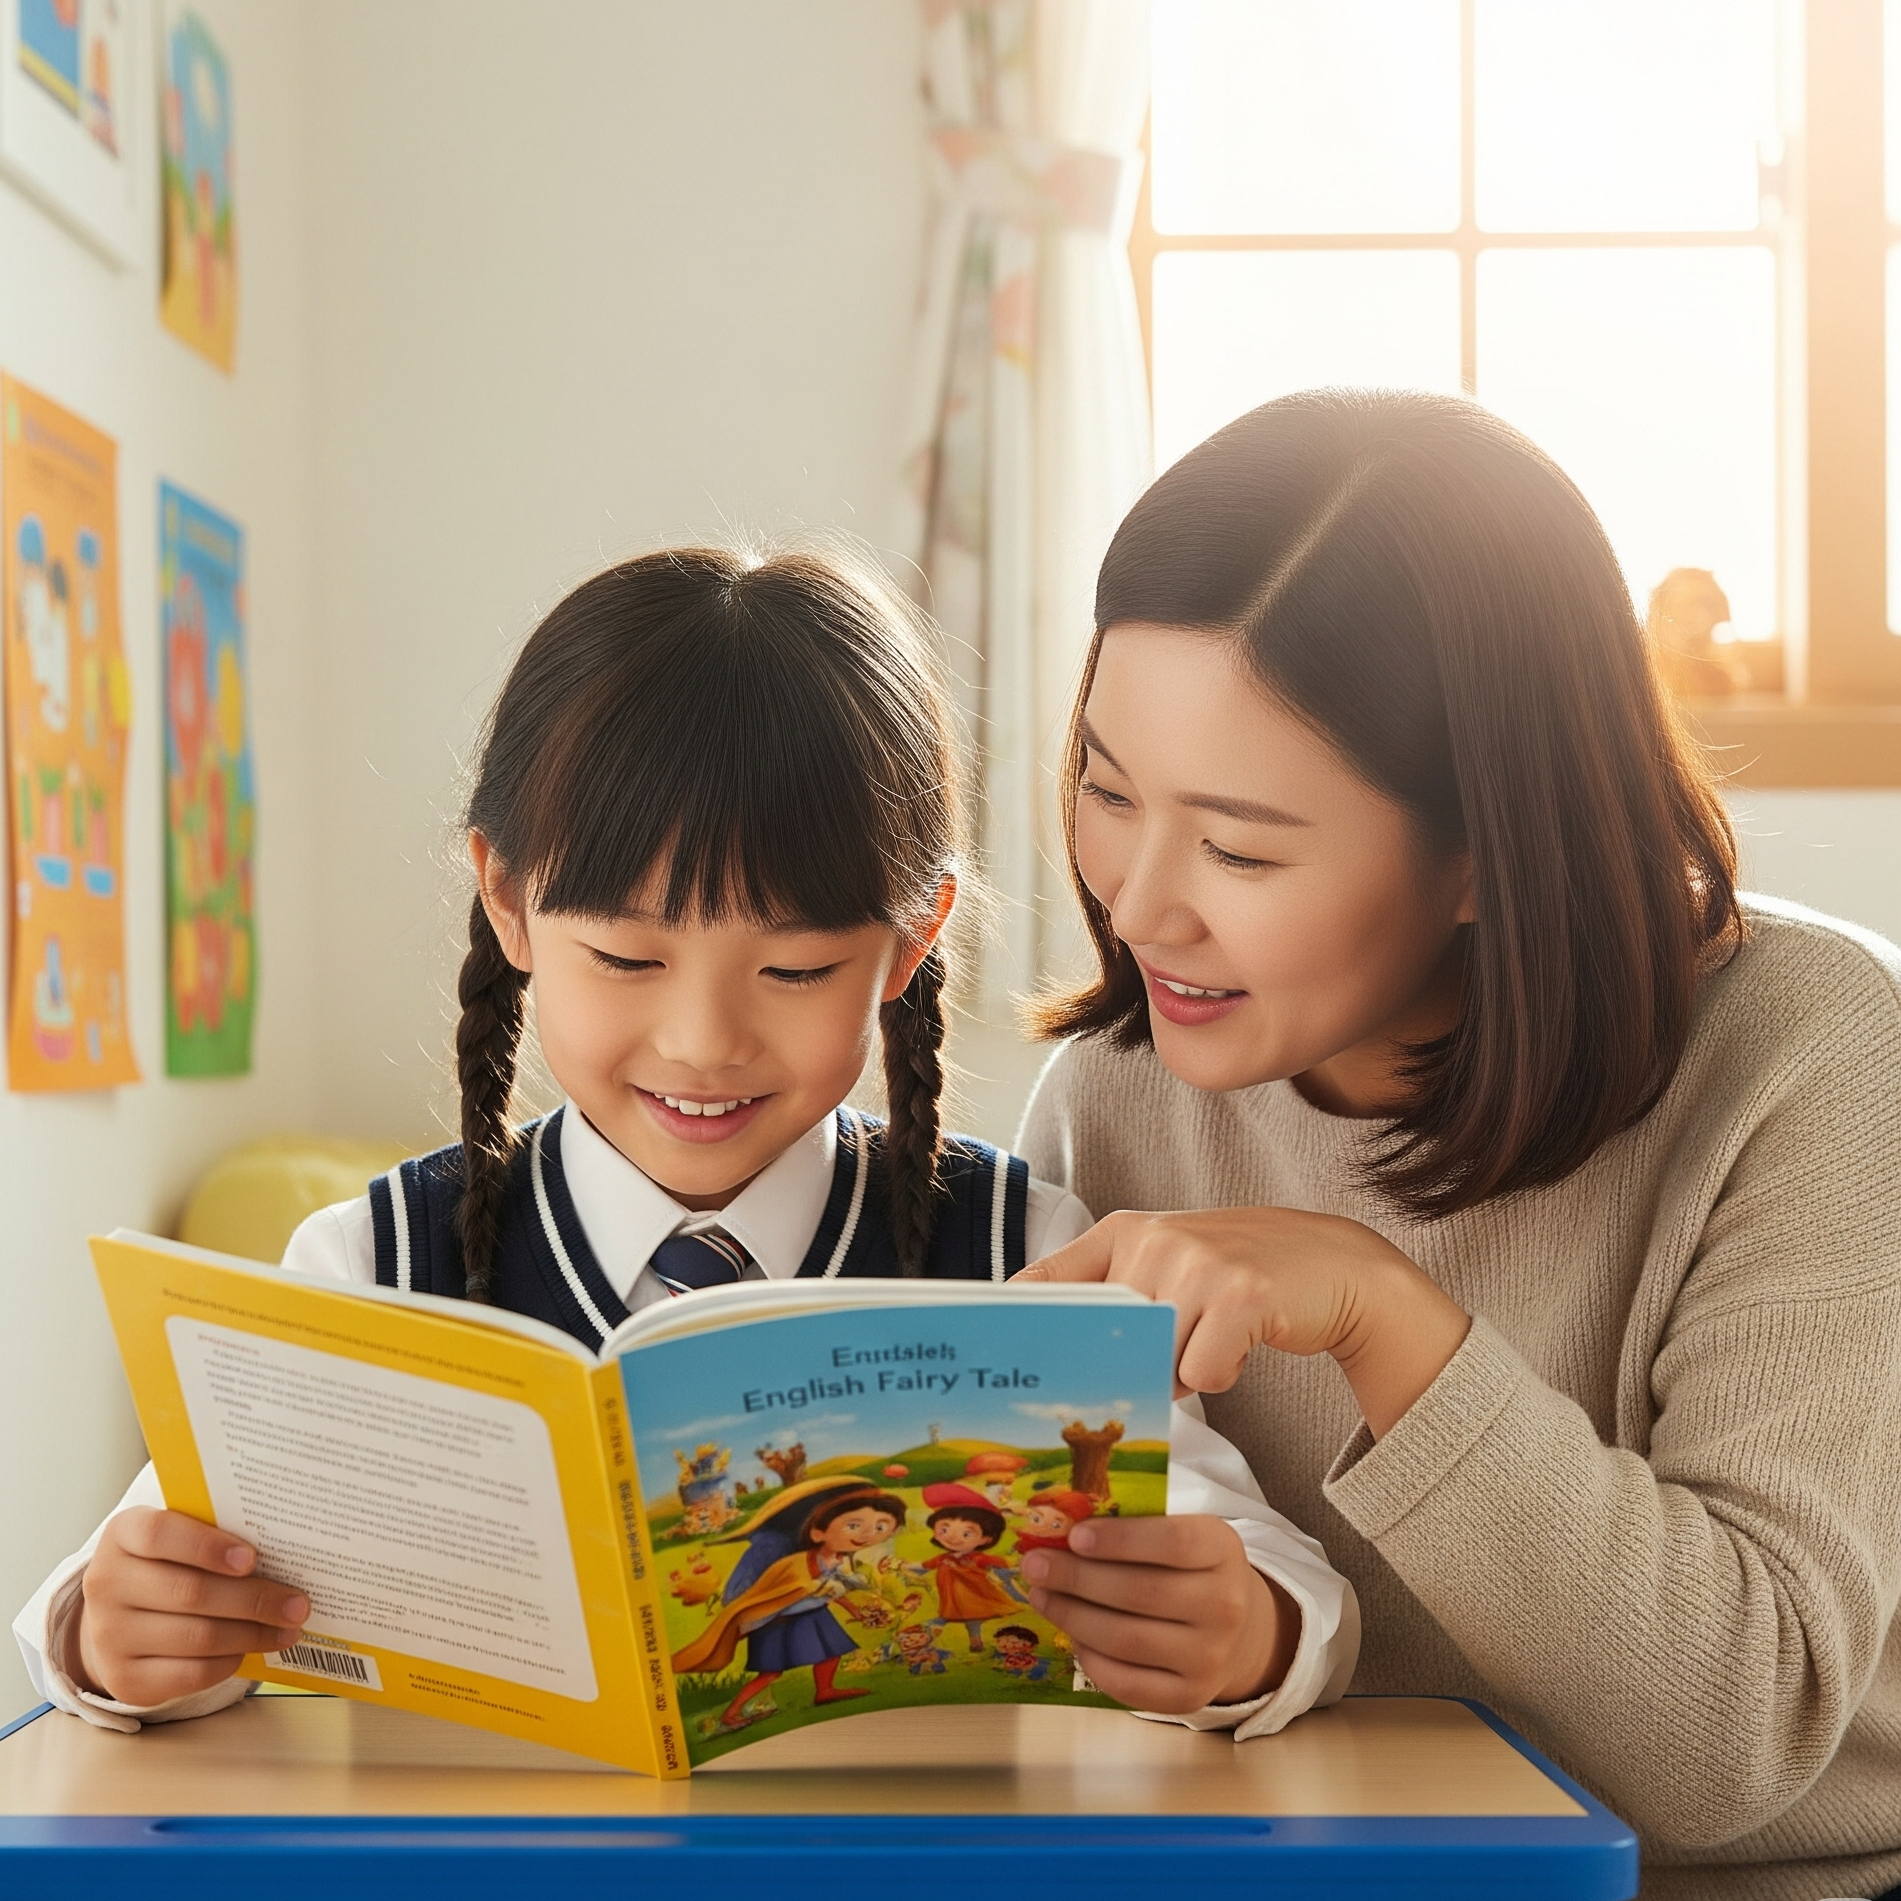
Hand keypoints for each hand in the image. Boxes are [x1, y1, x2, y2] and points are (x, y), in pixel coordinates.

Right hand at [72, 1508, 308, 1706]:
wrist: (120, 1616)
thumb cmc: (170, 1563)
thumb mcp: (181, 1535)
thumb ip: (219, 1532)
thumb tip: (287, 1546)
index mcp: (122, 1535)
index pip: (159, 1534)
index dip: (207, 1546)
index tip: (252, 1558)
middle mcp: (107, 1584)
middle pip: (189, 1592)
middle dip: (254, 1599)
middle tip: (298, 1603)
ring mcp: (109, 1635)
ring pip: (196, 1636)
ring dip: (252, 1633)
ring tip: (289, 1628)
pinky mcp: (124, 1679)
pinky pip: (189, 1674)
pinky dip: (229, 1661)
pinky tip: (252, 1649)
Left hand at [1016, 1207, 1470, 1435]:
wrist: (1331, 1267)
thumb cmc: (1236, 1278)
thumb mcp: (1166, 1267)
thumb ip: (1115, 1298)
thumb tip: (1054, 1355)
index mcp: (1122, 1233)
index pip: (1046, 1280)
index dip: (1013, 1320)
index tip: (986, 1354)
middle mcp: (1152, 1240)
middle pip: (1107, 1340)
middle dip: (1132, 1364)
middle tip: (1170, 1350)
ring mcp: (1197, 1264)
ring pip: (1157, 1362)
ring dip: (1182, 1371)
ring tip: (1212, 1336)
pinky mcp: (1240, 1295)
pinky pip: (1201, 1374)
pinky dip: (1219, 1374)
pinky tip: (1241, 1343)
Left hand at [1020, 1514, 1295, 1710]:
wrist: (1235, 1629)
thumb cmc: (1189, 1568)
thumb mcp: (1179, 1531)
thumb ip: (1134, 1526)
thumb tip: (1061, 1526)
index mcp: (1223, 1550)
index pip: (1174, 1542)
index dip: (1121, 1540)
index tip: (1074, 1535)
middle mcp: (1225, 1607)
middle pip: (1141, 1593)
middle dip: (1078, 1578)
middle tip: (1036, 1565)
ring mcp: (1210, 1658)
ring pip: (1127, 1640)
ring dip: (1074, 1616)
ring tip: (1041, 1595)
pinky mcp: (1189, 1697)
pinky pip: (1127, 1684)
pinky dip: (1091, 1659)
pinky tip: (1072, 1634)